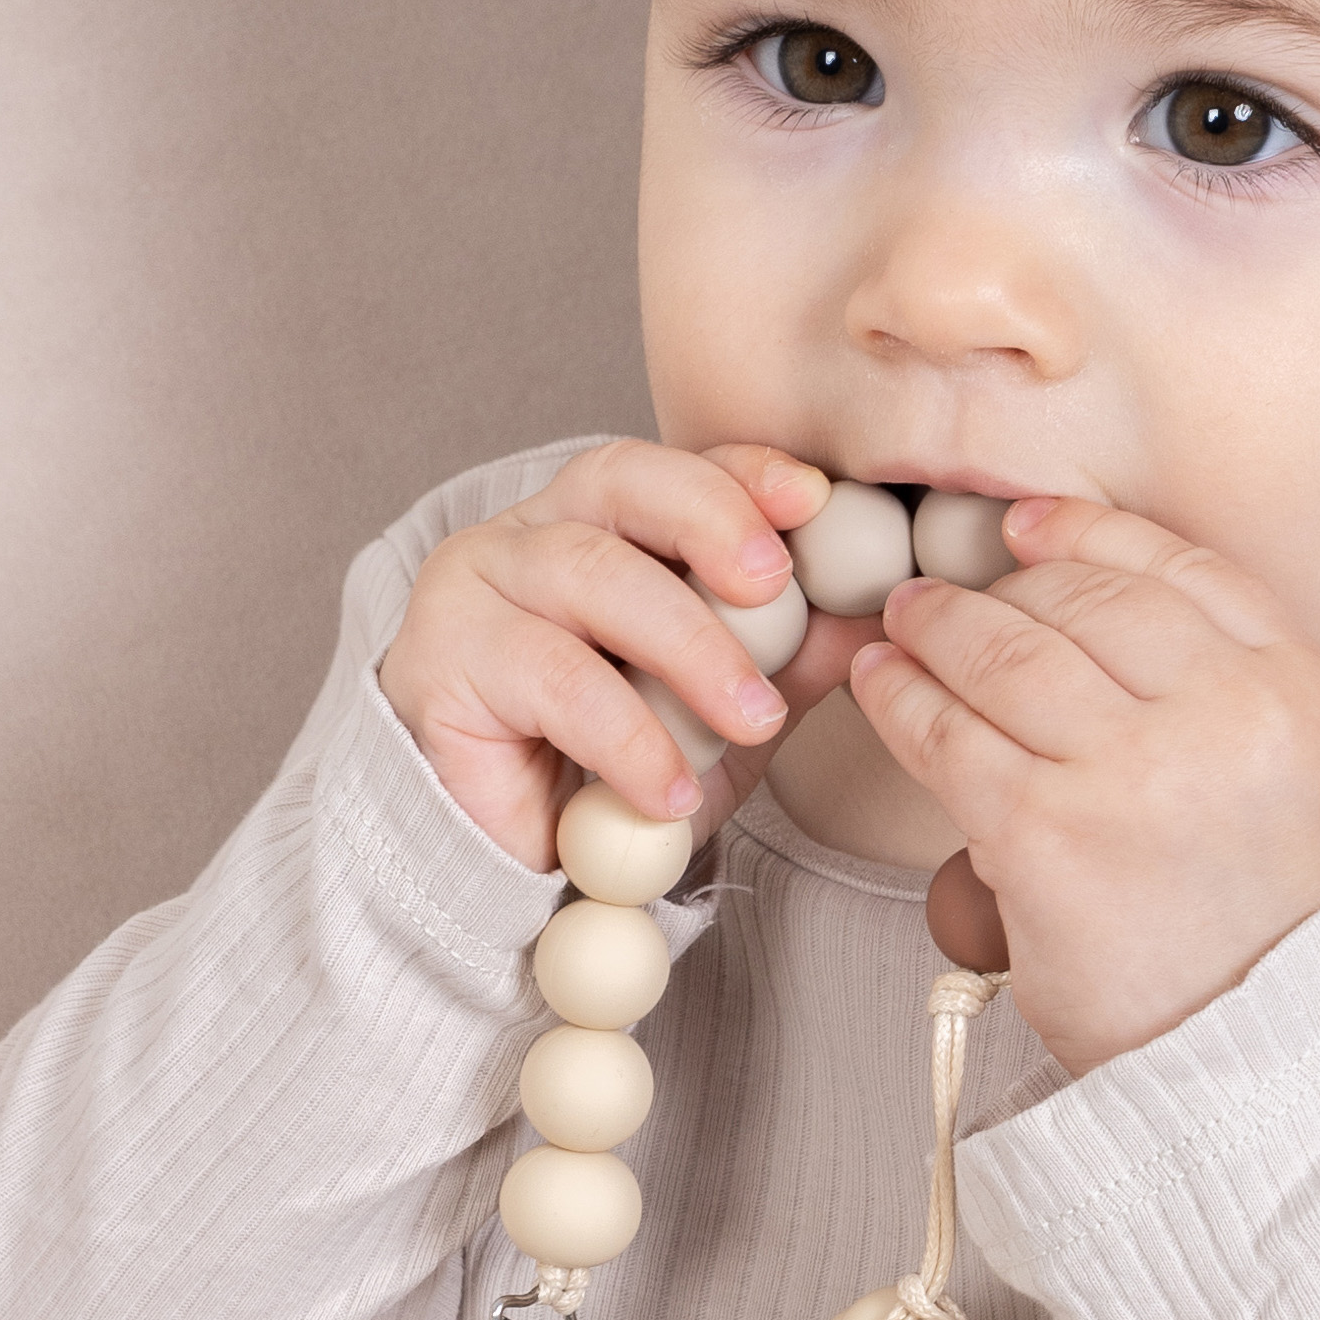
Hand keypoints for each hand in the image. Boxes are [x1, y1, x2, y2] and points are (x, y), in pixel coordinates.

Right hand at [378, 440, 870, 871]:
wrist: (510, 853)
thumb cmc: (610, 761)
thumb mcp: (719, 709)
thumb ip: (787, 658)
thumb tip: (873, 617)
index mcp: (604, 521)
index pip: (675, 466)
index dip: (743, 473)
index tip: (813, 498)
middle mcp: (536, 531)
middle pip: (625, 483)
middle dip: (713, 523)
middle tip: (778, 590)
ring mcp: (480, 584)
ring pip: (593, 576)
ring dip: (690, 648)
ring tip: (751, 721)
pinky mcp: (446, 659)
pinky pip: (553, 679)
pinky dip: (628, 736)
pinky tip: (670, 786)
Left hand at [848, 499, 1319, 1073]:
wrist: (1259, 1072)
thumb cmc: (1267, 937)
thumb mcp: (1305, 783)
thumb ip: (1229, 692)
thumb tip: (1082, 608)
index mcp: (1302, 691)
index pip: (1182, 567)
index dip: (1087, 531)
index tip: (1026, 525)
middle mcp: (1230, 714)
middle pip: (1086, 600)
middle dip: (1001, 584)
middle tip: (941, 590)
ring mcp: (1136, 770)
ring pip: (1007, 652)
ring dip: (939, 627)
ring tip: (902, 627)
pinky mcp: (1048, 833)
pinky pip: (950, 734)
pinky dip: (901, 698)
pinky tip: (880, 685)